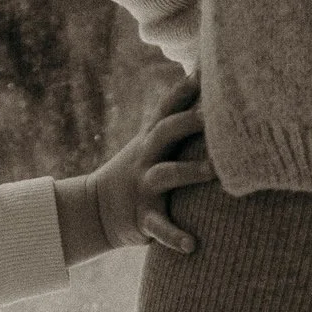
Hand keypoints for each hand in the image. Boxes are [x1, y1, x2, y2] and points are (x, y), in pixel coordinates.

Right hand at [92, 78, 215, 252]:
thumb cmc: (140, 167)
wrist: (97, 206)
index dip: (186, 85)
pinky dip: (175, 236)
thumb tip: (205, 80)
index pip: (169, 105)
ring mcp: (144, 186)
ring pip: (166, 174)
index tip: (206, 66)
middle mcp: (148, 155)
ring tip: (214, 172)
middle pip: (166, 131)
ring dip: (190, 171)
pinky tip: (192, 245)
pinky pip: (159, 227)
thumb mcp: (153, 139)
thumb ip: (177, 115)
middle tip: (213, 116)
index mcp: (153, 136)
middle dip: (188, 121)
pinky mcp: (143, 217)